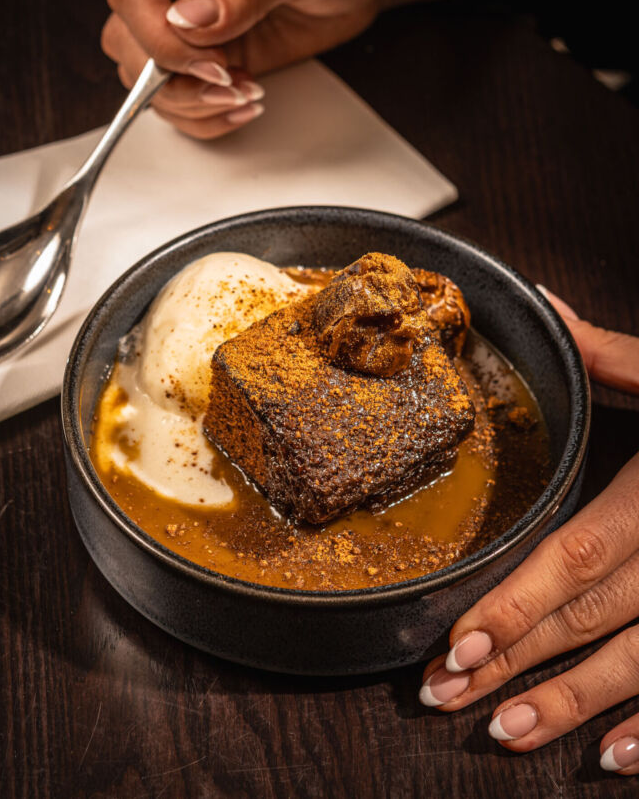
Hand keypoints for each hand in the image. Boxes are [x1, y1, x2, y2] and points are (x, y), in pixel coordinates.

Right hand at [101, 0, 401, 138]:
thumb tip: (188, 18)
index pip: (131, 0)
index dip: (160, 41)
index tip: (212, 63)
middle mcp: (171, 1)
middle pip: (129, 47)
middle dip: (176, 81)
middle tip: (230, 81)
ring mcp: (185, 37)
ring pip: (147, 84)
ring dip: (195, 104)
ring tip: (245, 91)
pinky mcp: (202, 68)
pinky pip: (177, 105)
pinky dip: (207, 118)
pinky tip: (243, 104)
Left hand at [418, 285, 638, 775]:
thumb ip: (613, 353)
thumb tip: (545, 304)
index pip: (575, 556)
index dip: (514, 604)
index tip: (456, 644)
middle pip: (589, 619)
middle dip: (513, 660)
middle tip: (443, 692)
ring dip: (571, 705)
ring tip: (504, 732)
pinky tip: (614, 759)